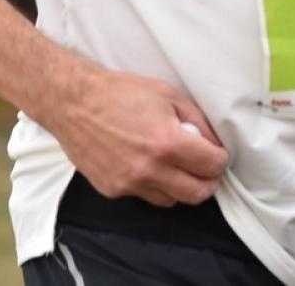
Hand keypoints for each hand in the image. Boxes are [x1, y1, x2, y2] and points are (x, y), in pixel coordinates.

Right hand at [44, 65, 228, 207]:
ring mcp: (130, 184)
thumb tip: (213, 142)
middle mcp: (150, 169)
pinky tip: (145, 165)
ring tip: (174, 166)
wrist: (73, 103)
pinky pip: (144, 196)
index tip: (217, 154)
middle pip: (197, 194)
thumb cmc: (120, 93)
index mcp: (167, 143)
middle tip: (206, 169)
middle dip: (208, 182)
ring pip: (171, 201)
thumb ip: (196, 120)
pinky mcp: (112, 190)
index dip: (221, 159)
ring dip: (180, 187)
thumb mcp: (167, 94)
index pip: (212, 166)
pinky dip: (152, 185)